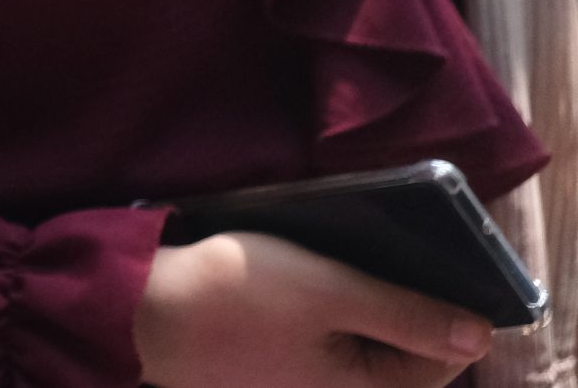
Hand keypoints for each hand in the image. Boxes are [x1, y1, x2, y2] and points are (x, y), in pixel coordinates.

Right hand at [135, 233, 492, 387]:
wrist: (140, 309)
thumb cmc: (236, 296)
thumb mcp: (330, 290)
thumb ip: (408, 314)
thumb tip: (481, 334)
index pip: (444, 358)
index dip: (443, 304)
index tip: (419, 255)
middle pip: (399, 353)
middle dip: (394, 299)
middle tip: (368, 249)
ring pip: (356, 344)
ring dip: (353, 301)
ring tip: (329, 257)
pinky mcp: (271, 372)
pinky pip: (319, 344)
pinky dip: (319, 313)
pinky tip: (296, 276)